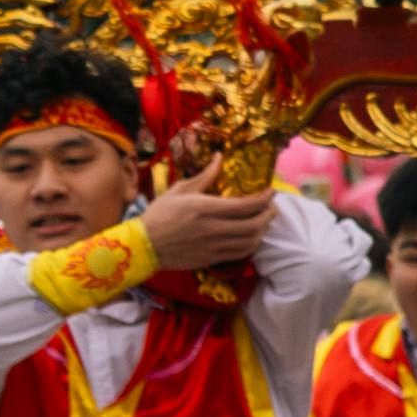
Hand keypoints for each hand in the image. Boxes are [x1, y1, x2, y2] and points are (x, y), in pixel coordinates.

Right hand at [135, 182, 273, 274]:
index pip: (245, 205)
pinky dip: (251, 244)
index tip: (271, 191)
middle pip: (253, 225)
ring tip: (264, 221)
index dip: (264, 198)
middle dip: (269, 215)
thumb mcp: (180, 190)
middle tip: (272, 206)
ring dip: (262, 230)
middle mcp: (212, 229)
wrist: (143, 245)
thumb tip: (220, 157)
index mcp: (205, 208)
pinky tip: (251, 236)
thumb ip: (204, 176)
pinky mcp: (211, 259)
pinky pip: (239, 254)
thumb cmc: (159, 214)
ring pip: (250, 242)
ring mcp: (213, 247)